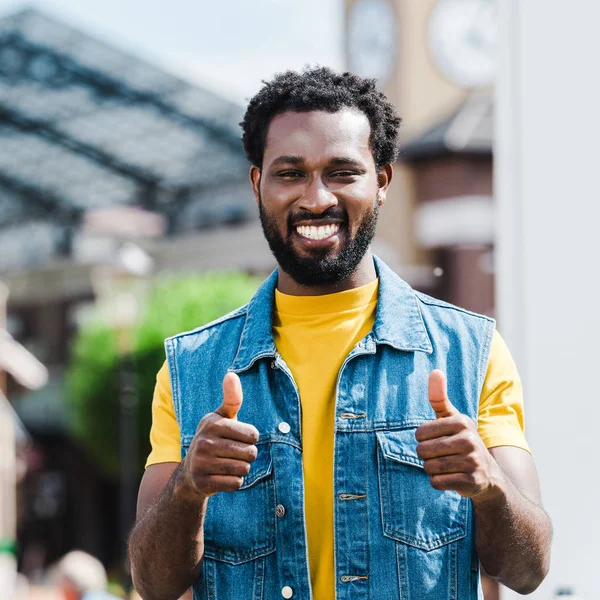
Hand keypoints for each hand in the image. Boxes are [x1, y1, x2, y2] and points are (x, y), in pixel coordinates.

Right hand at [183, 372, 259, 496]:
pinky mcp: (203, 483)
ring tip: (227, 464)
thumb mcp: (221, 417)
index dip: (251, 439)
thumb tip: (231, 374)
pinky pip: (235, 483)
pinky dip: (234, 482)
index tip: (238, 438)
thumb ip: (231, 398)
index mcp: (212, 423)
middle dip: (247, 455)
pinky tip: (222, 476)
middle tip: (233, 454)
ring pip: (244, 469)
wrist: (190, 472)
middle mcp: (204, 442)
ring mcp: (202, 463)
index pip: (253, 435)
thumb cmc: (214, 439)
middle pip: (250, 453)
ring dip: (241, 469)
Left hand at [415, 370, 497, 499]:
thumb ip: (439, 396)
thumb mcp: (452, 418)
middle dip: (426, 456)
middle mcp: (469, 440)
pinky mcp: (471, 482)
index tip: (437, 440)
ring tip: (446, 466)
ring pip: (429, 467)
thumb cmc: (461, 440)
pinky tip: (451, 477)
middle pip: (423, 451)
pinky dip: (438, 482)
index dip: (422, 439)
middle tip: (441, 455)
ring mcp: (472, 462)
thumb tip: (435, 370)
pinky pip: (436, 482)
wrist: (488, 474)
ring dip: (432, 469)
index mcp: (461, 422)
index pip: (420, 433)